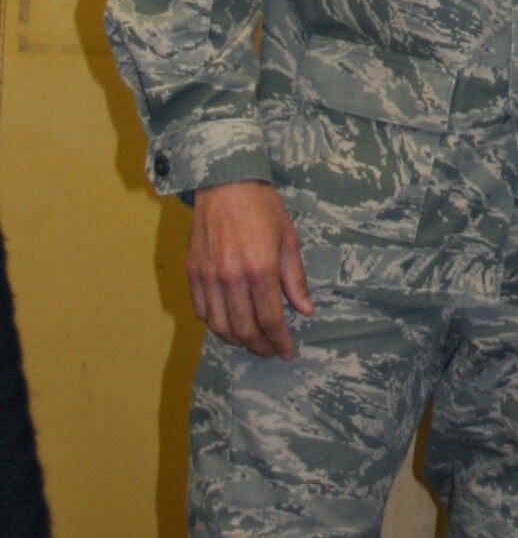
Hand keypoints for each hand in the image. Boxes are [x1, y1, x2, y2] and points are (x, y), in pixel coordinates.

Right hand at [186, 181, 313, 358]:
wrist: (226, 184)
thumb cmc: (263, 210)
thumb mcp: (289, 242)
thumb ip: (295, 280)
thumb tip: (305, 310)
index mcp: (260, 270)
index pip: (271, 319)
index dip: (280, 341)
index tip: (287, 352)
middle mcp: (231, 277)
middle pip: (244, 329)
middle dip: (259, 346)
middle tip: (270, 351)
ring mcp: (208, 276)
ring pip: (219, 325)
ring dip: (236, 340)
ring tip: (251, 342)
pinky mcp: (192, 272)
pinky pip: (201, 310)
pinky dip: (214, 324)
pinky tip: (228, 324)